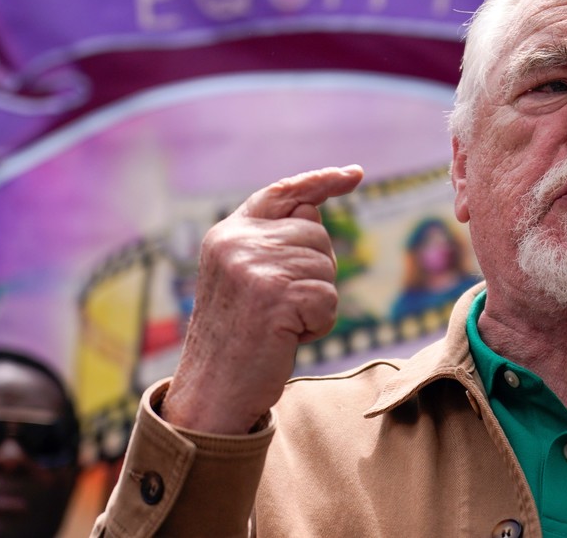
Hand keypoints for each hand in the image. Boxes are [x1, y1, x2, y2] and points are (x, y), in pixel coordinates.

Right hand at [162, 165, 364, 433]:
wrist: (212, 392)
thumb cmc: (236, 340)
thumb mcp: (246, 279)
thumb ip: (273, 243)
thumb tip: (315, 210)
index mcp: (227, 234)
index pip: (283, 193)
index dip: (322, 181)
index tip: (355, 175)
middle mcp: (237, 243)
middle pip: (317, 236)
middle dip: (315, 275)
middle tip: (279, 310)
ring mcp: (254, 267)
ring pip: (327, 268)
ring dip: (316, 303)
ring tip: (278, 325)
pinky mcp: (276, 295)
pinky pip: (329, 300)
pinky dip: (319, 325)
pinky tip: (286, 338)